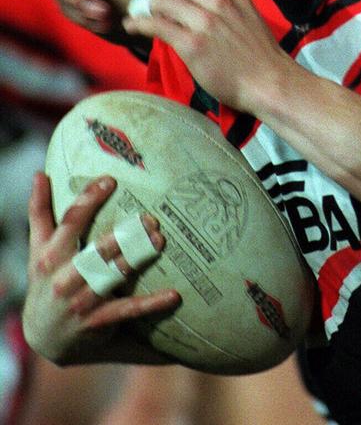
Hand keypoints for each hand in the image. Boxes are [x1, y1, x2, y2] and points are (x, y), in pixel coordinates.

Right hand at [23, 172, 179, 364]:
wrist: (42, 336)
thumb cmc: (45, 280)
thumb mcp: (37, 248)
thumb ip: (39, 211)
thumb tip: (40, 173)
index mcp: (50, 256)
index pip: (70, 222)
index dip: (89, 200)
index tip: (111, 180)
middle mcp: (64, 279)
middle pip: (95, 251)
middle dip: (122, 235)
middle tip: (149, 218)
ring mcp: (81, 302)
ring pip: (112, 276)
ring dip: (136, 259)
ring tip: (159, 240)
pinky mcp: (97, 322)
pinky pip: (127, 310)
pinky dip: (151, 304)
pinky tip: (174, 295)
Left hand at [123, 0, 290, 114]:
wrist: (269, 82)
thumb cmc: (259, 53)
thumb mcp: (247, 14)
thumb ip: (224, 2)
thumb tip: (194, 0)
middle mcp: (218, 1)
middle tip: (147, 2)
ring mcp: (205, 22)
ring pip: (162, 1)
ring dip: (145, 6)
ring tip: (139, 14)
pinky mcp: (192, 45)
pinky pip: (156, 25)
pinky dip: (139, 23)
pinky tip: (132, 26)